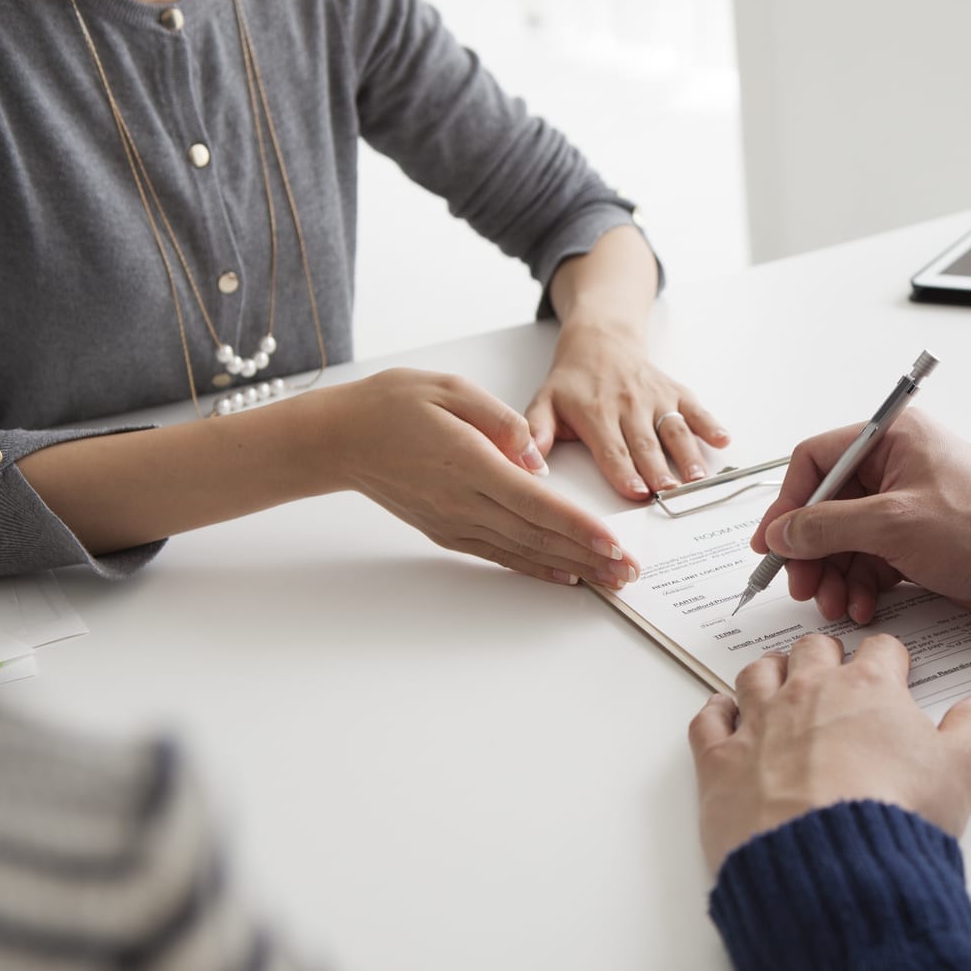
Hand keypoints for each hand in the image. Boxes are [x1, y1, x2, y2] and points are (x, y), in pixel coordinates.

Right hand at [318, 368, 639, 585]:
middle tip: (630, 573)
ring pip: (524, 551)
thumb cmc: (393, 406)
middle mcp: (464, 502)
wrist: (341, 439)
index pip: (536, 503)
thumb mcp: (450, 389)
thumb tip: (538, 458)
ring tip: (610, 581)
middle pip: (538, 536)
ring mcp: (455, 523)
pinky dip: (536, 567)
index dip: (578, 526)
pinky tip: (565, 574)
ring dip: (571, 567)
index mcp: (470, 464)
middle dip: (590, 556)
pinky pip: (501, 555)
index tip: (613, 542)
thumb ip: (501, 421)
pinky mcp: (449, 532)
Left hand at [524, 319, 729, 499]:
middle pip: (646, 444)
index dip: (624, 471)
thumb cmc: (572, 381)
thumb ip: (535, 431)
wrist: (599, 339)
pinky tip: (723, 441)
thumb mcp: (544, 402)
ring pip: (674, 429)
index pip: (612, 448)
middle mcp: (628, 405)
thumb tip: (527, 460)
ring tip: (698, 478)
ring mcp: (655, 397)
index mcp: (596, 412)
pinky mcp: (674, 392)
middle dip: (659, 470)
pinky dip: (711, 424)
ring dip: (687, 455)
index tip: (636, 492)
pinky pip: (695, 409)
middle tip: (669, 493)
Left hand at [689, 633, 970, 875]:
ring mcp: (760, 724)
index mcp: (869, 689)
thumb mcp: (959, 772)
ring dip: (768, 673)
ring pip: (756, 674)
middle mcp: (809, 694)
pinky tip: (722, 712)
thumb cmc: (894, 817)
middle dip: (824, 654)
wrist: (832, 866)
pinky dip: (714, 712)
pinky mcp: (721, 762)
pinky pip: (708, 720)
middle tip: (830, 665)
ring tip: (776, 678)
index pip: (881, 650)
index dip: (889, 658)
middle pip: (812, 650)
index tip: (891, 666)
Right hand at [750, 410, 970, 623]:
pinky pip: (872, 561)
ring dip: (835, 575)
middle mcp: (898, 467)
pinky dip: (862, 586)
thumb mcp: (893, 525)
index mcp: (893, 439)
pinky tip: (864, 607)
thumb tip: (783, 532)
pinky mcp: (920, 541)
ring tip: (836, 604)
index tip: (772, 542)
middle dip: (812, 550)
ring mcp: (908, 506)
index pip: (816, 460)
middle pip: (827, 506)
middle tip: (803, 584)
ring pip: (847, 539)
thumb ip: (828, 527)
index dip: (789, 502)